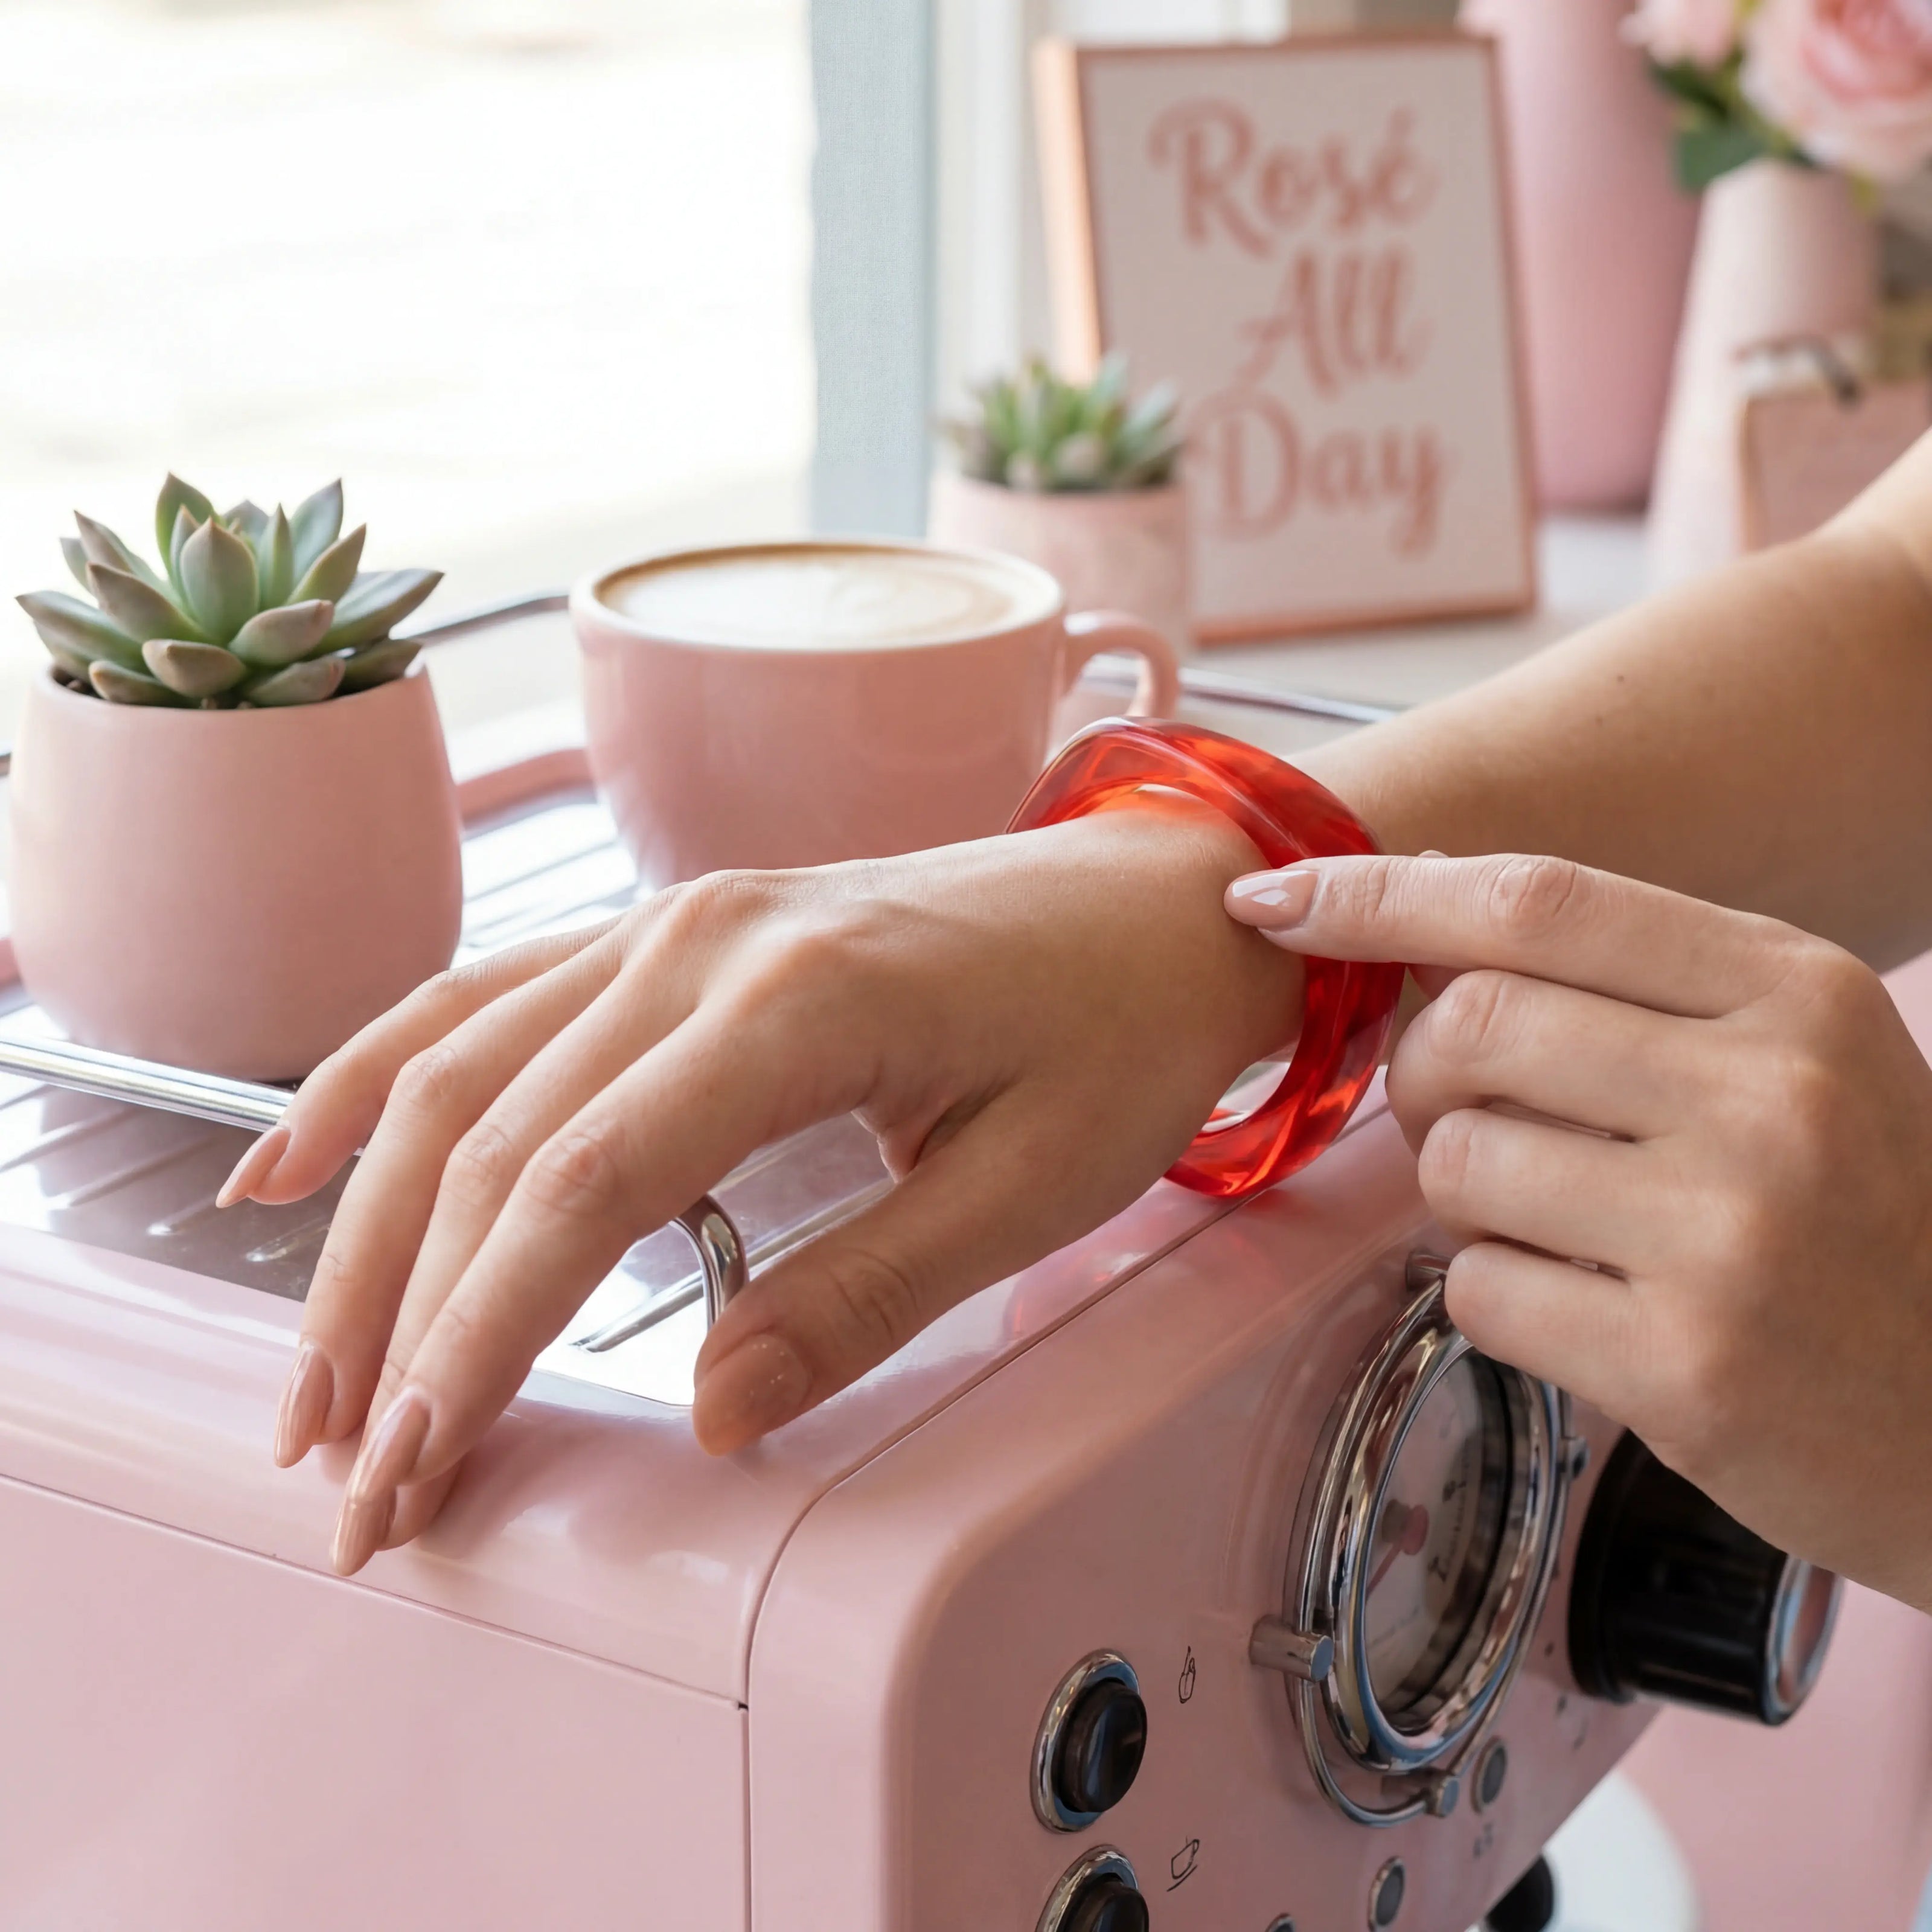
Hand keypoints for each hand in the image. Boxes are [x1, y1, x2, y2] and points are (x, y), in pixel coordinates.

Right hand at [231, 803, 1297, 1573]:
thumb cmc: (1117, 1031)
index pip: (584, 1183)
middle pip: (491, 1135)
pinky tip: (297, 1163)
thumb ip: (863, 1295)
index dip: (483, 1334)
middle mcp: (700, 938)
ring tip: (308, 1381)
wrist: (1156, 901)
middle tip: (354, 1481)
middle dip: (404, 1321)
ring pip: (459, 1072)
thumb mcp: (1031, 1186)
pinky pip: (487, 1002)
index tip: (419, 1466)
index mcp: (795, 998)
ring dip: (366, 1229)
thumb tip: (709, 1413)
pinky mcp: (668, 937)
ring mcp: (670, 923)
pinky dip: (380, 1080)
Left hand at [1228, 851, 1931, 1610]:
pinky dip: (1501, 1300)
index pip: (1537, 902)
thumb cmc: (1862, 1221)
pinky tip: (1592, 1315)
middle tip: (1469, 1119)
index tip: (1275, 897)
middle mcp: (1770, 1094)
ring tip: (1565, 1232)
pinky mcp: (1685, 1364)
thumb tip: (1423, 899)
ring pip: (1457, 1165)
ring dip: (1467, 1202)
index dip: (1380, 892)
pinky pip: (1480, 1291)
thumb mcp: (1794, 1056)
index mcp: (1792, 991)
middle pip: (1470, 1025)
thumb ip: (1626, 980)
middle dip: (1422, 1075)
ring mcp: (1729, 1233)